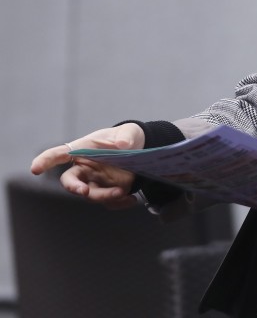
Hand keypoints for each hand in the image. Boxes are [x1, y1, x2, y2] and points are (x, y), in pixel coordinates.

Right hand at [30, 124, 144, 207]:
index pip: (58, 155)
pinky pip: (107, 202)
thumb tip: (123, 143)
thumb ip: (126, 136)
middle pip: (70, 181)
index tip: (35, 169)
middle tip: (84, 191)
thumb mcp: (129, 132)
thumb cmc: (127, 137)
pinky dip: (119, 203)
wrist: (141, 151)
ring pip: (90, 195)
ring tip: (122, 192)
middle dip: (74, 187)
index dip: (45, 161)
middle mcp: (84, 168)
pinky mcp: (106, 191)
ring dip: (104, 196)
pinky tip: (131, 199)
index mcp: (83, 149)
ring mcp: (93, 181)